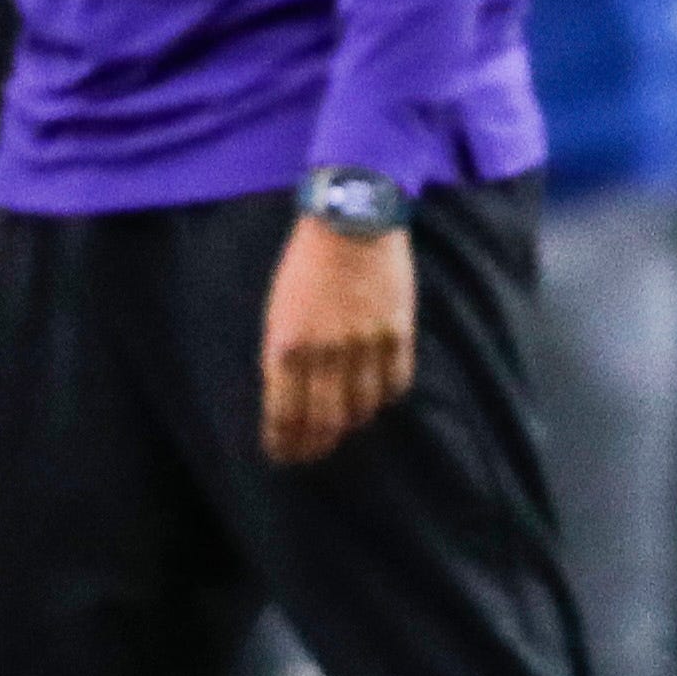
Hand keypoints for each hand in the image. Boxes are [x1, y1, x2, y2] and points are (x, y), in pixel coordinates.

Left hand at [261, 215, 415, 464]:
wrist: (352, 219)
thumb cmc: (307, 262)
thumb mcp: (279, 309)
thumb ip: (285, 354)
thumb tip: (293, 396)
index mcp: (286, 345)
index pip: (284, 414)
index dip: (284, 443)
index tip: (284, 456)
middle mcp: (324, 352)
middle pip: (324, 421)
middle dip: (316, 446)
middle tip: (313, 455)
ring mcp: (364, 345)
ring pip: (361, 408)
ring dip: (351, 423)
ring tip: (345, 426)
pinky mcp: (397, 333)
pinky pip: (394, 384)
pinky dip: (384, 397)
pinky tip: (376, 396)